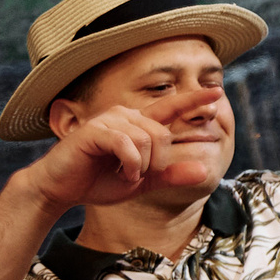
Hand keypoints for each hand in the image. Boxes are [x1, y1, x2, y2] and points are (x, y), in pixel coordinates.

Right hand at [23, 85, 227, 211]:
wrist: (61, 189)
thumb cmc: (98, 182)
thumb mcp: (142, 182)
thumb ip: (171, 175)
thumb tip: (205, 169)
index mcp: (139, 125)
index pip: (171, 108)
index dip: (193, 99)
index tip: (218, 91)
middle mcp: (126, 116)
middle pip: (163, 135)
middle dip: (157, 163)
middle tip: (138, 176)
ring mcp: (109, 119)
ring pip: (147, 139)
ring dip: (142, 166)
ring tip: (127, 174)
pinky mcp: (94, 130)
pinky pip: (127, 144)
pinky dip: (130, 164)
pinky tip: (122, 173)